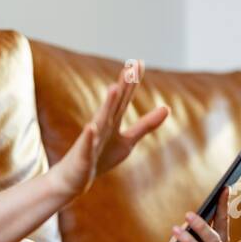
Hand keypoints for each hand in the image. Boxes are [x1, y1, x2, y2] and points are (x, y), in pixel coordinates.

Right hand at [95, 59, 167, 174]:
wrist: (73, 179)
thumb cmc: (100, 157)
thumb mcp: (128, 141)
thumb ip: (146, 125)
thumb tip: (167, 108)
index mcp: (112, 121)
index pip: (124, 99)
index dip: (132, 82)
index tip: (139, 62)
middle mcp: (102, 125)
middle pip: (114, 104)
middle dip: (123, 86)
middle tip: (130, 66)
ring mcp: (92, 139)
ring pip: (101, 120)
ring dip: (107, 105)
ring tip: (115, 88)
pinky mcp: (84, 156)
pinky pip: (86, 146)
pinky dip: (89, 137)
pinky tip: (91, 127)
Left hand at [156, 186, 230, 241]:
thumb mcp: (193, 230)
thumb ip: (202, 218)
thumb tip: (210, 196)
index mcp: (219, 241)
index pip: (223, 222)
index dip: (224, 206)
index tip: (223, 188)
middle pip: (214, 241)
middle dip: (202, 227)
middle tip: (188, 214)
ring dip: (188, 241)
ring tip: (175, 229)